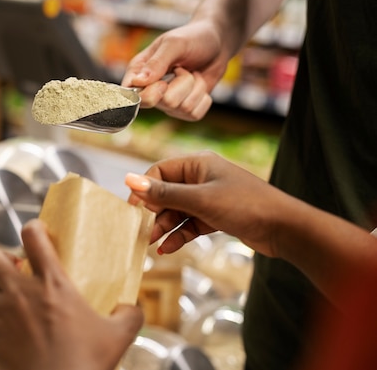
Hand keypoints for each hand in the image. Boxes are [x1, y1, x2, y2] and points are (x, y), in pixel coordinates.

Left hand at [0, 219, 143, 369]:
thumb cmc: (87, 362)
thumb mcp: (119, 335)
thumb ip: (129, 314)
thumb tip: (132, 308)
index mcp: (52, 283)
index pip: (33, 236)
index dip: (33, 228)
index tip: (37, 233)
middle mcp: (21, 293)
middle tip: (14, 271)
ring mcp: (1, 316)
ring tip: (6, 299)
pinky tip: (5, 337)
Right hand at [121, 20, 229, 120]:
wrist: (217, 42)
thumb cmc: (192, 37)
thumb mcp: (174, 44)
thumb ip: (156, 62)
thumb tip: (138, 82)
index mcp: (139, 72)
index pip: (131, 96)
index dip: (149, 93)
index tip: (162, 82)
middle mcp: (150, 90)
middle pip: (163, 103)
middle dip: (182, 83)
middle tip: (182, 68)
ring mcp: (167, 102)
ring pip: (183, 108)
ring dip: (195, 87)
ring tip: (192, 72)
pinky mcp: (184, 109)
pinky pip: (195, 114)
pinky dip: (203, 97)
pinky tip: (199, 83)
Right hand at [125, 151, 282, 256]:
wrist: (284, 228)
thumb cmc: (245, 206)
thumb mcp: (199, 200)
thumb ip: (163, 193)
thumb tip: (129, 180)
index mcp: (197, 165)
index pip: (159, 172)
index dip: (144, 190)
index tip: (133, 210)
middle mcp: (201, 178)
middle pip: (166, 193)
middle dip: (154, 213)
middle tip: (142, 231)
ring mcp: (209, 198)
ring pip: (177, 211)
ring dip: (164, 227)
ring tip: (152, 243)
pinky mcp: (215, 216)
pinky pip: (189, 224)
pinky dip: (179, 235)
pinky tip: (168, 248)